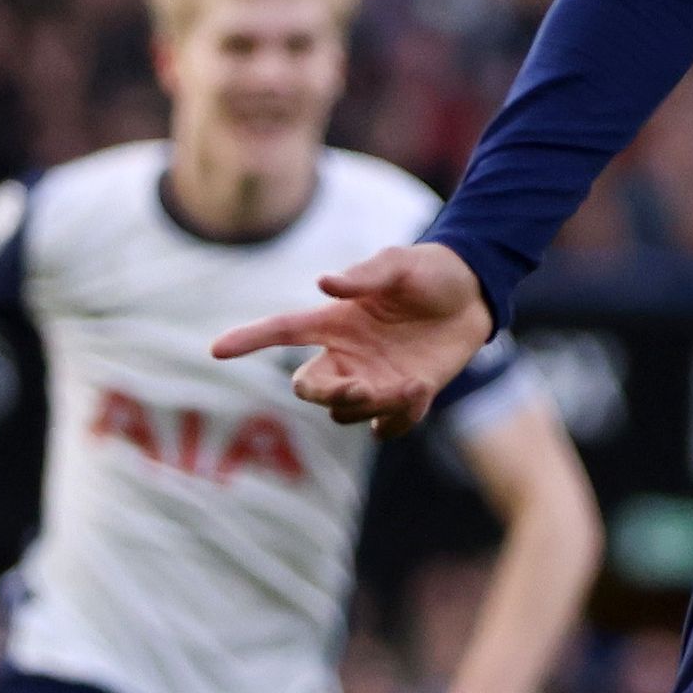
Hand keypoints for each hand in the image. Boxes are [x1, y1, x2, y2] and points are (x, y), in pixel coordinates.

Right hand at [214, 243, 496, 429]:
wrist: (475, 294)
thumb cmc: (430, 271)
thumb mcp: (399, 264)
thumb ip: (364, 275)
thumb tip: (324, 284)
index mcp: (335, 321)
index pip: (281, 331)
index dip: (248, 339)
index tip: (218, 348)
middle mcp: (346, 355)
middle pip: (308, 389)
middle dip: (325, 395)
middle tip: (358, 387)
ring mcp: (373, 379)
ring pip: (345, 413)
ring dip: (371, 405)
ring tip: (411, 382)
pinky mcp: (403, 398)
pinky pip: (384, 429)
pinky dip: (397, 421)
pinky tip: (418, 396)